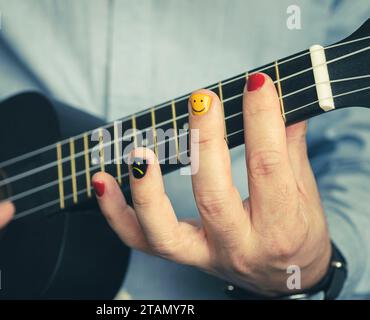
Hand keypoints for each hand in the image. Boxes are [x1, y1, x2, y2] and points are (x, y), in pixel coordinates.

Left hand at [92, 73, 331, 295]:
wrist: (285, 280)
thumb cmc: (299, 235)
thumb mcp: (307, 194)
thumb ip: (290, 147)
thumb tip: (278, 100)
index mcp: (281, 228)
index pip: (268, 169)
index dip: (262, 123)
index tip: (257, 85)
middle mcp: (238, 247)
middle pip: (212, 198)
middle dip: (205, 144)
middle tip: (203, 101)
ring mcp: (203, 255)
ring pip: (163, 232)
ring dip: (146, 189)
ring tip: (140, 151)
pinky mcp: (180, 256)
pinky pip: (138, 240)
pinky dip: (115, 211)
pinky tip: (102, 179)